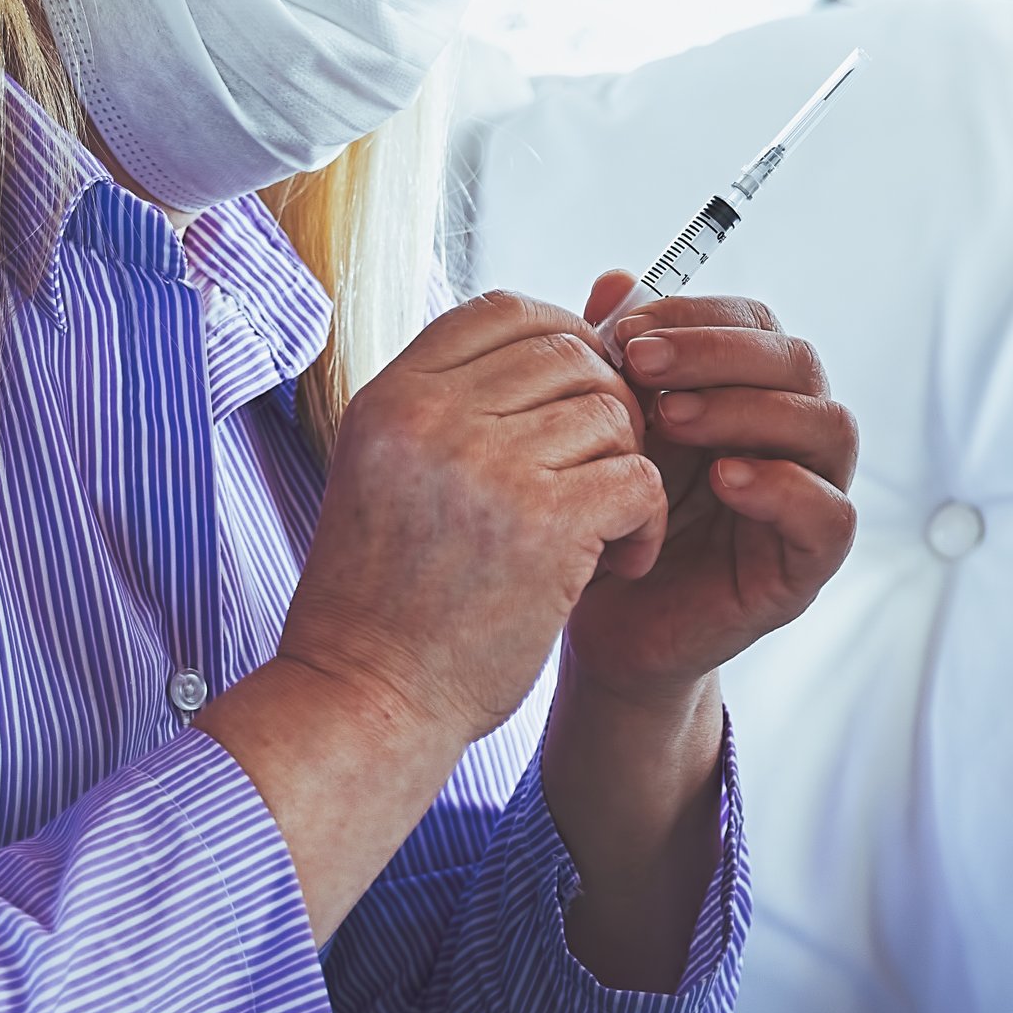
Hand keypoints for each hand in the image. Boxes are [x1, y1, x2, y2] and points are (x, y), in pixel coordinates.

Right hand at [281, 292, 666, 750]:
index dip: (561, 337)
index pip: (504, 310)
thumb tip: (569, 340)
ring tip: (601, 530)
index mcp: (390, 398)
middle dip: (607, 406)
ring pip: (613, 414)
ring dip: (625, 470)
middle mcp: (432, 418)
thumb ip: (459, 407)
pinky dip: (645, 523)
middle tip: (601, 472)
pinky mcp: (545, 523)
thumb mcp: (391, 474)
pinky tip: (616, 561)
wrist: (367, 701)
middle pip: (570, 355)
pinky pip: (639, 478)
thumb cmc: (387, 601)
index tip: (578, 393)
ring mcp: (488, 466)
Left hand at [573, 274, 860, 708]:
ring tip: (673, 420)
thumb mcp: (603, 431)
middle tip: (642, 364)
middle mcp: (791, 437)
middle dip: (718, 353)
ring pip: (828, 426)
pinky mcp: (807, 565)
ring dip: (749, 409)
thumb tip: (612, 280)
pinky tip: (725, 479)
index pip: (756, 325)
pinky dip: (784, 488)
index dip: (698, 316)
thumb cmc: (606, 521)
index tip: (625, 329)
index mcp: (750, 393)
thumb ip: (615, 362)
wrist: (600, 630)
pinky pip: (831, 515)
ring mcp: (809, 497)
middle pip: (799, 362)